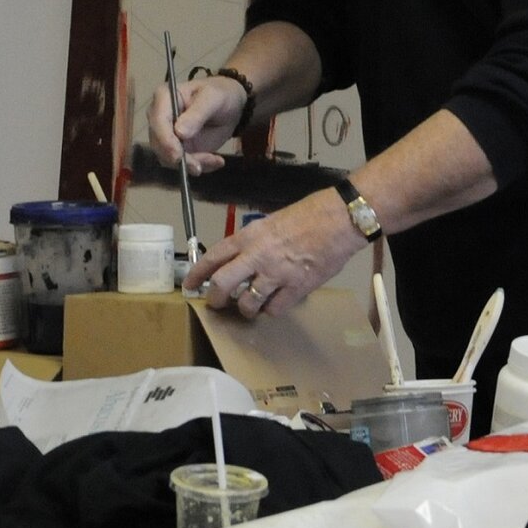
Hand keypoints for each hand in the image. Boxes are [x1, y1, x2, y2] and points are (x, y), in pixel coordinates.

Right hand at [147, 73, 247, 175]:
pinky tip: (216, 160)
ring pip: (168, 158)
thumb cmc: (219, 94)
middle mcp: (159, 118)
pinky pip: (181, 165)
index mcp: (163, 98)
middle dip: (179, 158)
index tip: (178, 156)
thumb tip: (180, 132)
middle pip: (158, 144)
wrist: (230, 106)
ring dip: (191, 164)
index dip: (165, 140)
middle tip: (200, 166)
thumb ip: (197, 113)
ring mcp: (167, 135)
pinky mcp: (177, 149)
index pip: (158, 121)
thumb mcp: (213, 98)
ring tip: (215, 160)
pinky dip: (200, 166)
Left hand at [183, 192, 361, 319]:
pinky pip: (274, 310)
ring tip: (250, 306)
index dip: (197, 274)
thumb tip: (241, 260)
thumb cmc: (307, 216)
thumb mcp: (270, 223)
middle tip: (217, 304)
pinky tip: (276, 303)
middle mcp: (257, 256)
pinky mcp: (296, 288)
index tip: (189, 286)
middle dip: (215, 299)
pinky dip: (272, 310)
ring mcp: (276, 274)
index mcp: (248, 236)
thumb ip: (253, 243)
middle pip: (222, 285)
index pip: (213, 257)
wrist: (338, 220)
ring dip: (246, 309)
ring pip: (247, 303)